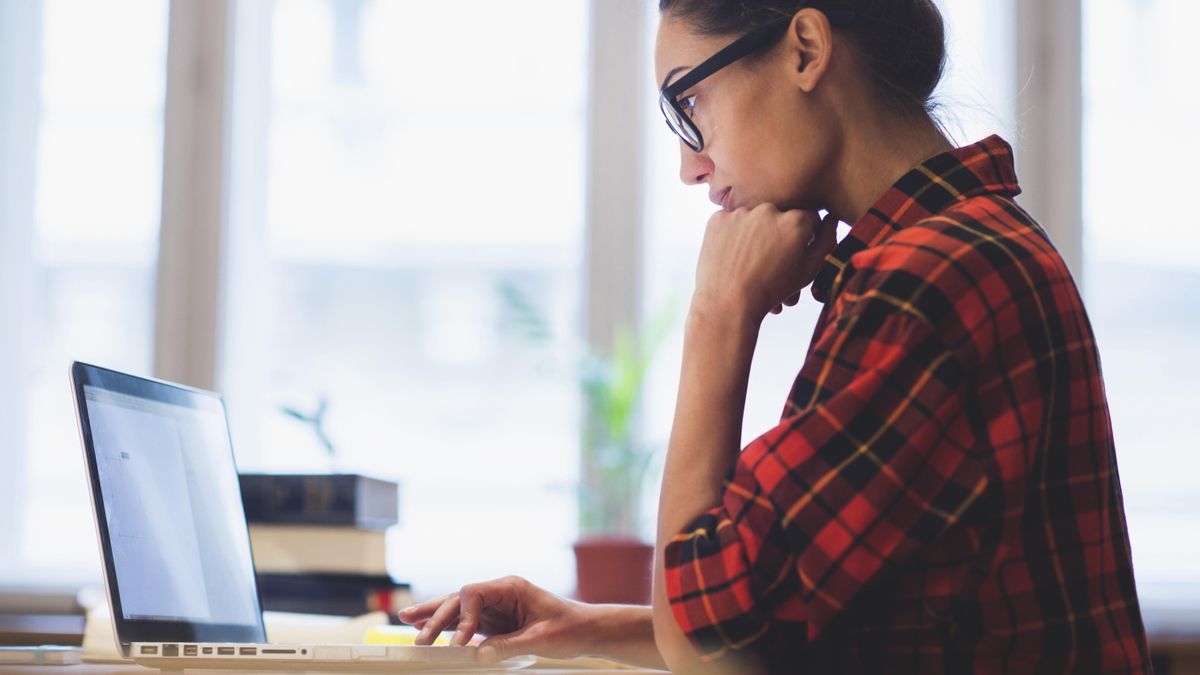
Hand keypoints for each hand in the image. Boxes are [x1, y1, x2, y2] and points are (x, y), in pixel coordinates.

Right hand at [397, 576, 593, 663]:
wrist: (587, 630)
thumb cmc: (569, 628)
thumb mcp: (541, 639)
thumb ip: (508, 645)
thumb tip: (477, 654)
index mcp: (511, 587)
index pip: (473, 593)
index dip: (462, 616)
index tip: (459, 641)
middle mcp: (500, 593)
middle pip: (460, 599)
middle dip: (436, 615)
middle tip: (416, 634)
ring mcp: (496, 606)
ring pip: (458, 608)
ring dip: (434, 616)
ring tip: (406, 621)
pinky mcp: (496, 621)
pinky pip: (466, 623)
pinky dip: (448, 627)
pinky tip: (428, 629)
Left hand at [693, 204, 838, 320]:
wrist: (728, 304)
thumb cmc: (771, 290)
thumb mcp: (807, 271)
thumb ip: (825, 242)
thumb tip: (831, 219)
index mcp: (797, 220)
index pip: (808, 218)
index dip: (803, 237)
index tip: (793, 252)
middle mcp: (769, 209)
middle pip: (780, 216)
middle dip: (778, 233)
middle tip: (769, 260)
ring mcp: (741, 212)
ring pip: (754, 217)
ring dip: (755, 232)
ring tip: (750, 261)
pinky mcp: (718, 218)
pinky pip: (730, 221)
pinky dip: (732, 234)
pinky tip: (733, 256)